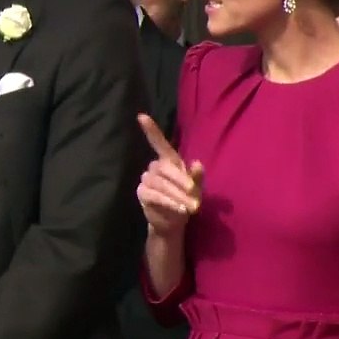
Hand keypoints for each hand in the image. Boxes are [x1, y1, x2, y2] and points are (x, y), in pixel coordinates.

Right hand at [136, 113, 203, 238]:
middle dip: (181, 182)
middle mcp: (155, 167)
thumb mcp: (196, 189)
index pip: (158, 142)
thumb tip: (197, 162)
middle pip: (165, 168)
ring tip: (191, 208)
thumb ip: (197, 177)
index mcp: (169, 161)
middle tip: (195, 197)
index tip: (141, 116)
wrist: (174, 222)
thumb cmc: (186, 200)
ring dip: (177, 196)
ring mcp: (147, 180)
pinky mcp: (143, 194)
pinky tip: (179, 209)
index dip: (151, 130)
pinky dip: (168, 202)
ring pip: (160, 183)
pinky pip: (154, 195)